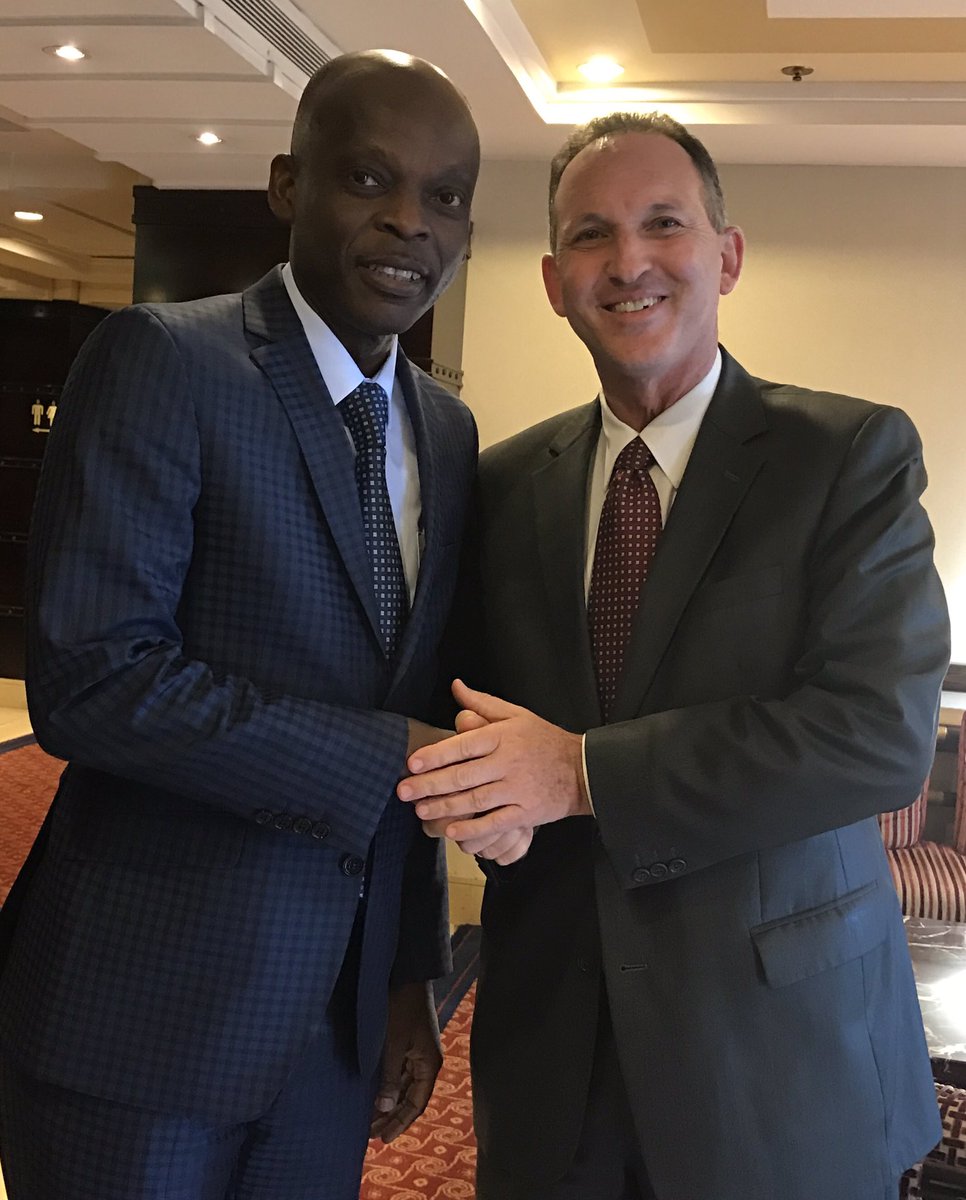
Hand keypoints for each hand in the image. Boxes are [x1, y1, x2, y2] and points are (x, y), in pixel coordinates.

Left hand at [369, 981, 441, 1142]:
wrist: (407, 977)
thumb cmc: (401, 1009)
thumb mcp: (392, 1044)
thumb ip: (389, 1077)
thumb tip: (384, 1110)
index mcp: (429, 1064)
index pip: (416, 1104)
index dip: (401, 1123)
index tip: (383, 1139)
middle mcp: (426, 1062)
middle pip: (411, 1098)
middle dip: (393, 1117)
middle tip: (372, 1135)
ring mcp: (418, 1053)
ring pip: (405, 1087)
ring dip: (390, 1103)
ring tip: (370, 1119)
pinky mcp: (410, 1044)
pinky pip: (400, 1073)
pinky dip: (389, 1087)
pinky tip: (375, 1094)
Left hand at [397, 680, 589, 842]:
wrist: (582, 769)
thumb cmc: (544, 740)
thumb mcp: (516, 714)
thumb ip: (482, 703)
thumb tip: (456, 686)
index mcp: (502, 737)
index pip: (463, 745)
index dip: (436, 754)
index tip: (412, 763)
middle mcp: (508, 762)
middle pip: (463, 775)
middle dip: (431, 784)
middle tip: (403, 791)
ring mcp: (517, 789)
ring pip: (476, 800)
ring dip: (446, 807)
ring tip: (421, 811)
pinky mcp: (526, 812)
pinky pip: (497, 822)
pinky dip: (475, 829)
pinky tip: (453, 832)